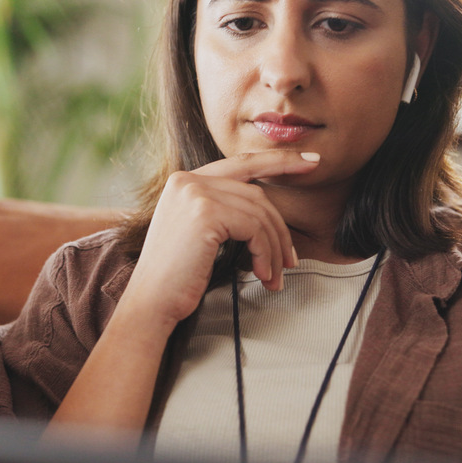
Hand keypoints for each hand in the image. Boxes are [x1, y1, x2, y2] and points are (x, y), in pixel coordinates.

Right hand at [122, 150, 319, 332]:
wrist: (152, 302)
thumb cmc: (177, 277)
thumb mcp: (198, 233)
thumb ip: (223, 210)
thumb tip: (267, 213)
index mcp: (184, 180)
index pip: (241, 163)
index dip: (279, 160)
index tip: (310, 162)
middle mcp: (187, 180)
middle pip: (255, 194)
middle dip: (280, 229)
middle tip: (292, 260)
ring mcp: (195, 193)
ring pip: (259, 213)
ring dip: (275, 248)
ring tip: (275, 277)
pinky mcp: (205, 213)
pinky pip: (254, 228)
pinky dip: (266, 253)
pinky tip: (262, 274)